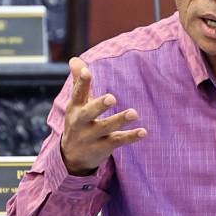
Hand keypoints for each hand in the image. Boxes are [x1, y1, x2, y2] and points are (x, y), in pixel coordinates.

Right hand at [60, 57, 146, 175]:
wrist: (71, 157)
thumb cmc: (78, 122)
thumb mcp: (76, 103)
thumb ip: (79, 81)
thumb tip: (74, 58)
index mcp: (75, 108)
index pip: (77, 94)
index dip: (82, 82)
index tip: (88, 71)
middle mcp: (81, 123)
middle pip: (89, 114)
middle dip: (99, 106)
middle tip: (112, 98)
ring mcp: (91, 137)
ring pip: (106, 128)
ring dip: (119, 120)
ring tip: (134, 113)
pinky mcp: (103, 147)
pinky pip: (118, 141)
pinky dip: (130, 137)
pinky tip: (143, 132)